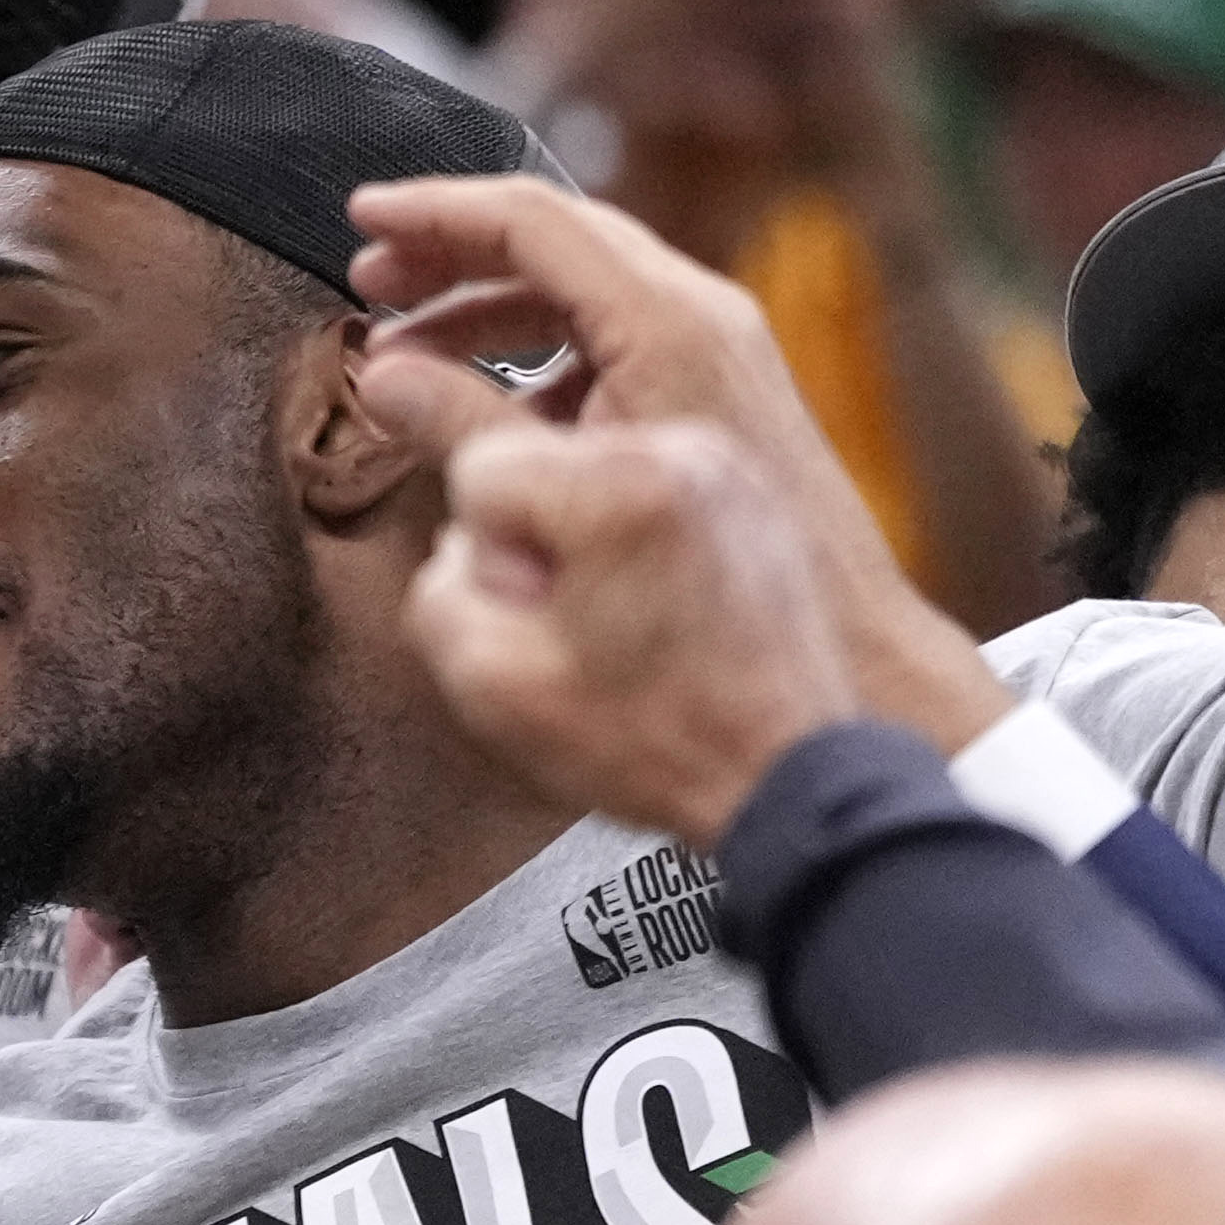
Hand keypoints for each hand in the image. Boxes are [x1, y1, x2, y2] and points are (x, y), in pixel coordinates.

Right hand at [341, 168, 1000, 753]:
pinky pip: (616, 341)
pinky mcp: (720, 402)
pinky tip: (491, 413)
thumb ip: (462, 433)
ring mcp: (722, 358)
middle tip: (372, 280)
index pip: (533, 220)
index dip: (434, 212)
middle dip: (455, 254)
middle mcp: (705, 322)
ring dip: (491, 310)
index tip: (361, 218)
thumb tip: (384, 377)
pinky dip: (541, 354)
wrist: (829, 685)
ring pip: (587, 291)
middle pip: (562, 240)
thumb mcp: (551, 517)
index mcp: (667, 329)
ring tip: (410, 356)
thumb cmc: (696, 621)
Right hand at [398, 411, 867, 843]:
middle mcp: (683, 451)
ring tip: (621, 618)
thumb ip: (437, 584)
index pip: (480, 468)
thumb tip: (452, 535)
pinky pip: (645, 480)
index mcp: (619, 487)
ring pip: (585, 465)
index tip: (533, 609)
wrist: (788, 774)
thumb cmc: (656, 739)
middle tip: (575, 620)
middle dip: (531, 538)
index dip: (487, 557)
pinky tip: (654, 604)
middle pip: (533, 456)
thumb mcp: (494, 683)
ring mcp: (726, 465)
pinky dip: (629, 530)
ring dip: (579, 534)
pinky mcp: (750, 491)